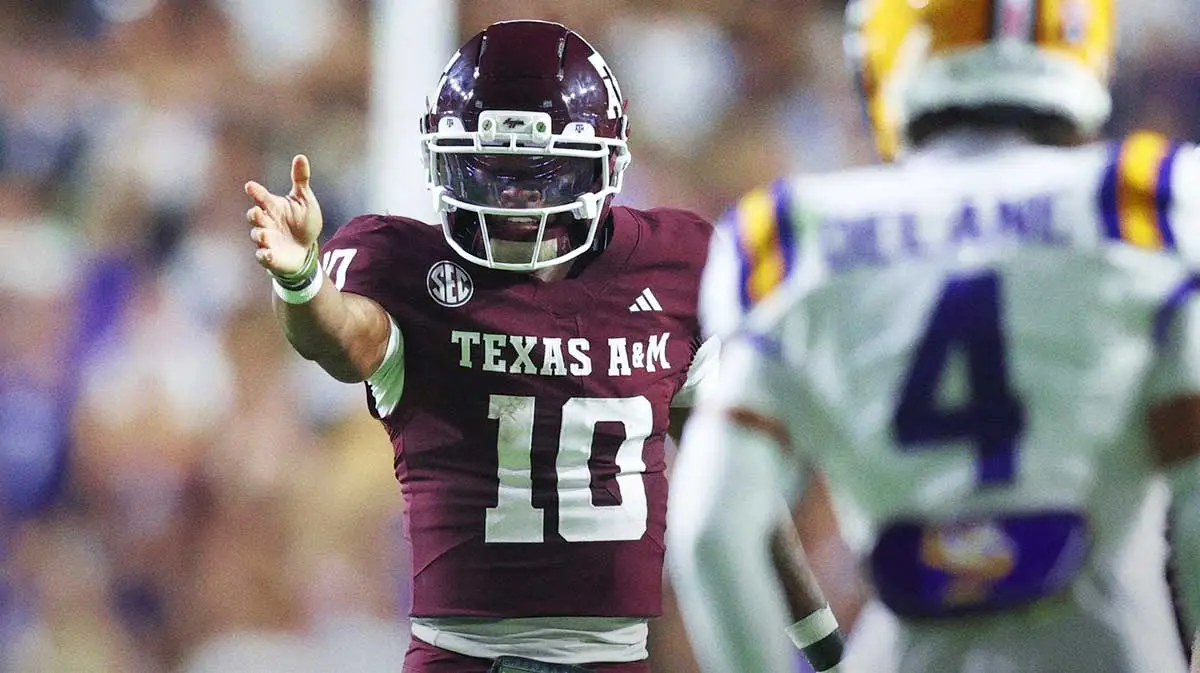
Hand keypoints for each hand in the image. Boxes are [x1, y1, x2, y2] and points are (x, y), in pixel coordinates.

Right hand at [244, 154, 322, 275]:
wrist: (306, 249)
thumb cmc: (302, 222)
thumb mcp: (304, 200)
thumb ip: (300, 180)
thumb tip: (300, 156)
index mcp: (273, 206)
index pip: (261, 196)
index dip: (255, 192)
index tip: (250, 186)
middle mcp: (266, 222)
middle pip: (254, 217)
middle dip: (254, 215)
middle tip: (256, 212)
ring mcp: (266, 239)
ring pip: (257, 236)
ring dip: (260, 235)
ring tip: (265, 234)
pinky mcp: (270, 256)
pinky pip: (263, 256)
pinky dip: (265, 255)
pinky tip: (268, 254)